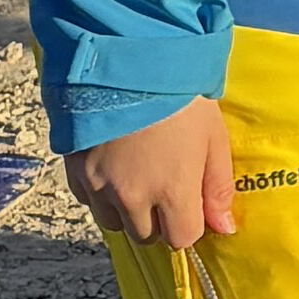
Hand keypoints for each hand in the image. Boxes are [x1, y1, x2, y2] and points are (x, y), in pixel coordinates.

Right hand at [68, 97, 233, 245]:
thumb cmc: (178, 96)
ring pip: (113, 222)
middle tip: (164, 185)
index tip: (189, 202)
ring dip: (127, 210)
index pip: (181, 239)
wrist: (126, 60)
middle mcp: (131, 197)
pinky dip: (101, 193)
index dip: (188, 223)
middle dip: (158, 219)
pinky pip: (88, 201)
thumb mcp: (213, 138)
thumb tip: (224, 227)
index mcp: (171, 190)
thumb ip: (218, 188)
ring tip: (138, 174)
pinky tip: (114, 165)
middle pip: (145, 235)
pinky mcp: (74, 171)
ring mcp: (98, 186)